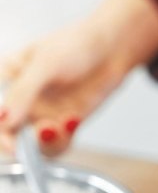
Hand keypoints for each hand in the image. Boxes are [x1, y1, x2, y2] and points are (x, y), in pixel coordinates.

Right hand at [0, 0, 157, 155]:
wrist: (112, 50)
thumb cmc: (76, 45)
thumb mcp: (45, 65)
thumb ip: (24, 92)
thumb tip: (5, 120)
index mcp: (8, 79)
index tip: (8, 141)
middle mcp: (24, 100)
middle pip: (10, 133)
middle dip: (16, 144)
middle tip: (24, 147)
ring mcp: (45, 112)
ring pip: (36, 143)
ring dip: (45, 141)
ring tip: (54, 127)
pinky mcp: (66, 122)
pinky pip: (60, 142)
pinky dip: (65, 137)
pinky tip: (73, 119)